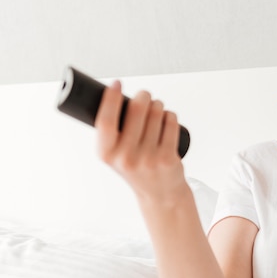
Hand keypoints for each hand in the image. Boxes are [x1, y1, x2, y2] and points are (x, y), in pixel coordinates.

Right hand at [95, 80, 189, 209]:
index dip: (110, 99)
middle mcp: (126, 158)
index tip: (116, 84)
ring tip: (157, 109)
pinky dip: (170, 115)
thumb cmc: (136, 167)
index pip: (105, 120)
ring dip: (158, 105)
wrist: (160, 193)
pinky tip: (167, 118)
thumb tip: (114, 95)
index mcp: (107, 154)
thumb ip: (112, 131)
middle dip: (142, 96)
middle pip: (135, 110)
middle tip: (144, 96)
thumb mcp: (115, 154)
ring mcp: (148, 159)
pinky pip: (171, 122)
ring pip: (156, 113)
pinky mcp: (168, 158)